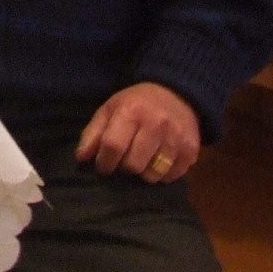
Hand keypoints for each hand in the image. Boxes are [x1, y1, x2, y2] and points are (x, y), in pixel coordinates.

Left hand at [76, 82, 199, 182]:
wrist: (177, 94)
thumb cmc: (137, 103)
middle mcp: (155, 124)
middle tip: (125, 161)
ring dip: (144, 173)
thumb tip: (81, 158)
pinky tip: (158, 162)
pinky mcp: (191, 150)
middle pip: (133, 164)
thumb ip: (93, 133)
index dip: (104, 162)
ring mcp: (176, 138)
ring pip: (153, 174)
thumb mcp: (110, 109)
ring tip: (142, 161)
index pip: (113, 145)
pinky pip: (172, 176)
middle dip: (125, 168)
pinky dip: (162, 175)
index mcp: (131, 112)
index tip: (103, 166)